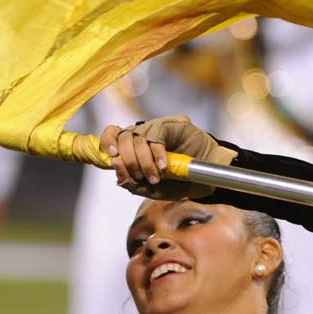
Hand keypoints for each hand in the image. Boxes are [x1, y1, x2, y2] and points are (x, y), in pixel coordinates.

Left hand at [99, 115, 236, 198]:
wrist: (204, 176)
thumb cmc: (178, 181)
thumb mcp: (152, 188)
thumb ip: (133, 183)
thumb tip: (117, 171)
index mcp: (132, 147)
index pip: (112, 135)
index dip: (108, 143)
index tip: (113, 157)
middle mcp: (141, 134)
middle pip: (123, 139)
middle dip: (129, 162)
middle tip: (142, 177)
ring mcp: (155, 128)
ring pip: (137, 138)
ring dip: (144, 162)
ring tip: (156, 176)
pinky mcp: (170, 125)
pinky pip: (156, 137)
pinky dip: (158, 154)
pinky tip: (164, 166)